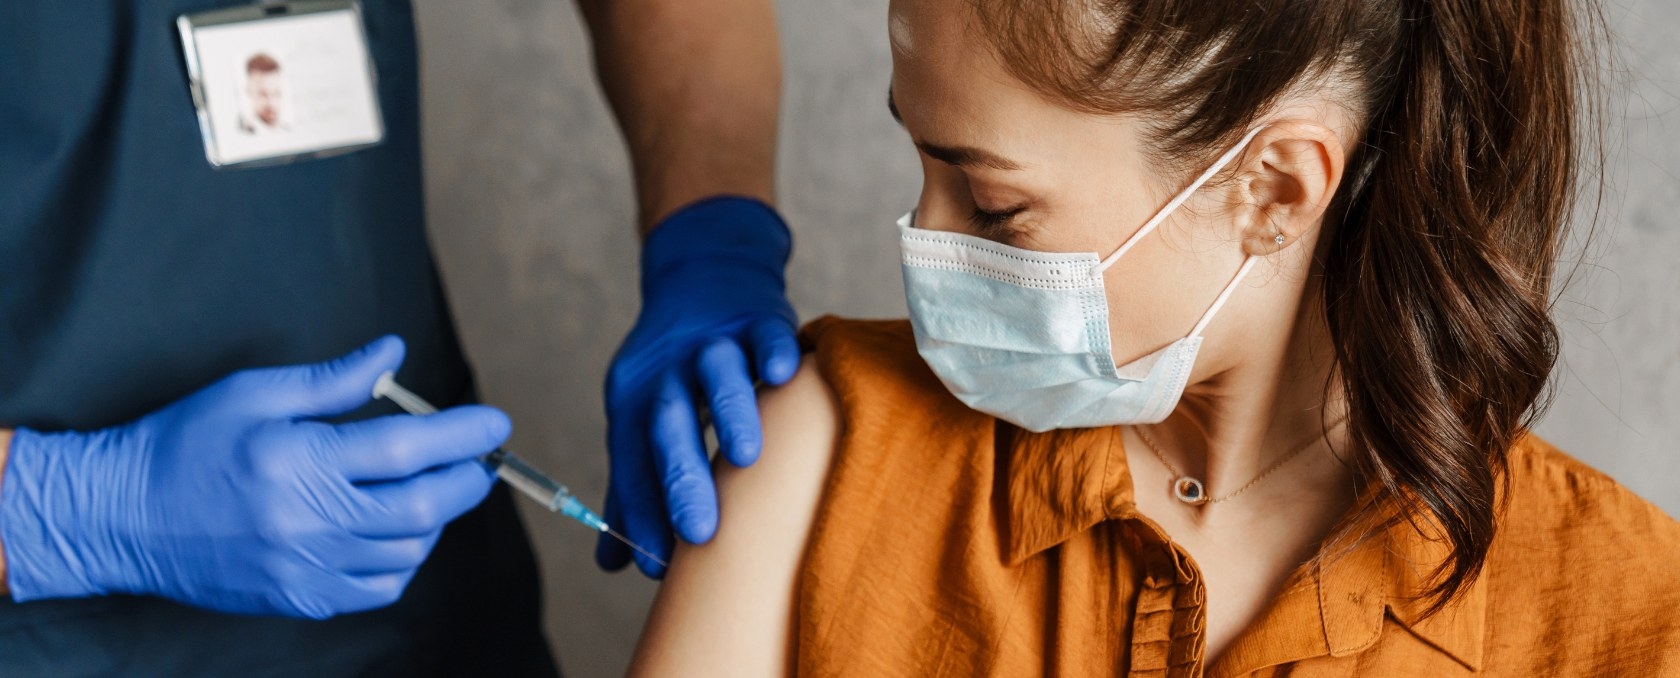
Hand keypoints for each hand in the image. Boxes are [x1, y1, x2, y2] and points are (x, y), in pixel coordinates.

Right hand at [0, 336, 508, 618]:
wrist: (122, 518)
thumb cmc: (185, 443)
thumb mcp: (253, 393)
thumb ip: (332, 379)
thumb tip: (394, 351)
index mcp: (299, 461)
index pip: (408, 450)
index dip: (463, 436)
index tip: (496, 424)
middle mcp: (308, 521)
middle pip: (422, 508)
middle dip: (466, 481)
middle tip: (480, 460)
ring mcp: (305, 568)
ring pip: (407, 551)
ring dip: (435, 519)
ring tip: (429, 489)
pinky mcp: (300, 599)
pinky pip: (379, 588)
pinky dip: (403, 560)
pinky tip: (395, 532)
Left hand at [602, 196, 798, 576]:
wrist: (702, 274)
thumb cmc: (675, 368)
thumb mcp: (643, 420)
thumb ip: (633, 488)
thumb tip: (612, 562)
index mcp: (635, 403)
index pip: (633, 462)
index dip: (641, 513)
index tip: (655, 567)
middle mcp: (669, 372)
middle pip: (669, 424)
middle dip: (682, 478)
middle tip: (698, 532)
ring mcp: (714, 341)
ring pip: (718, 374)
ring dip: (730, 411)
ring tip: (745, 455)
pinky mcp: (758, 317)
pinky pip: (766, 331)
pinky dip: (774, 350)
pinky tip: (784, 375)